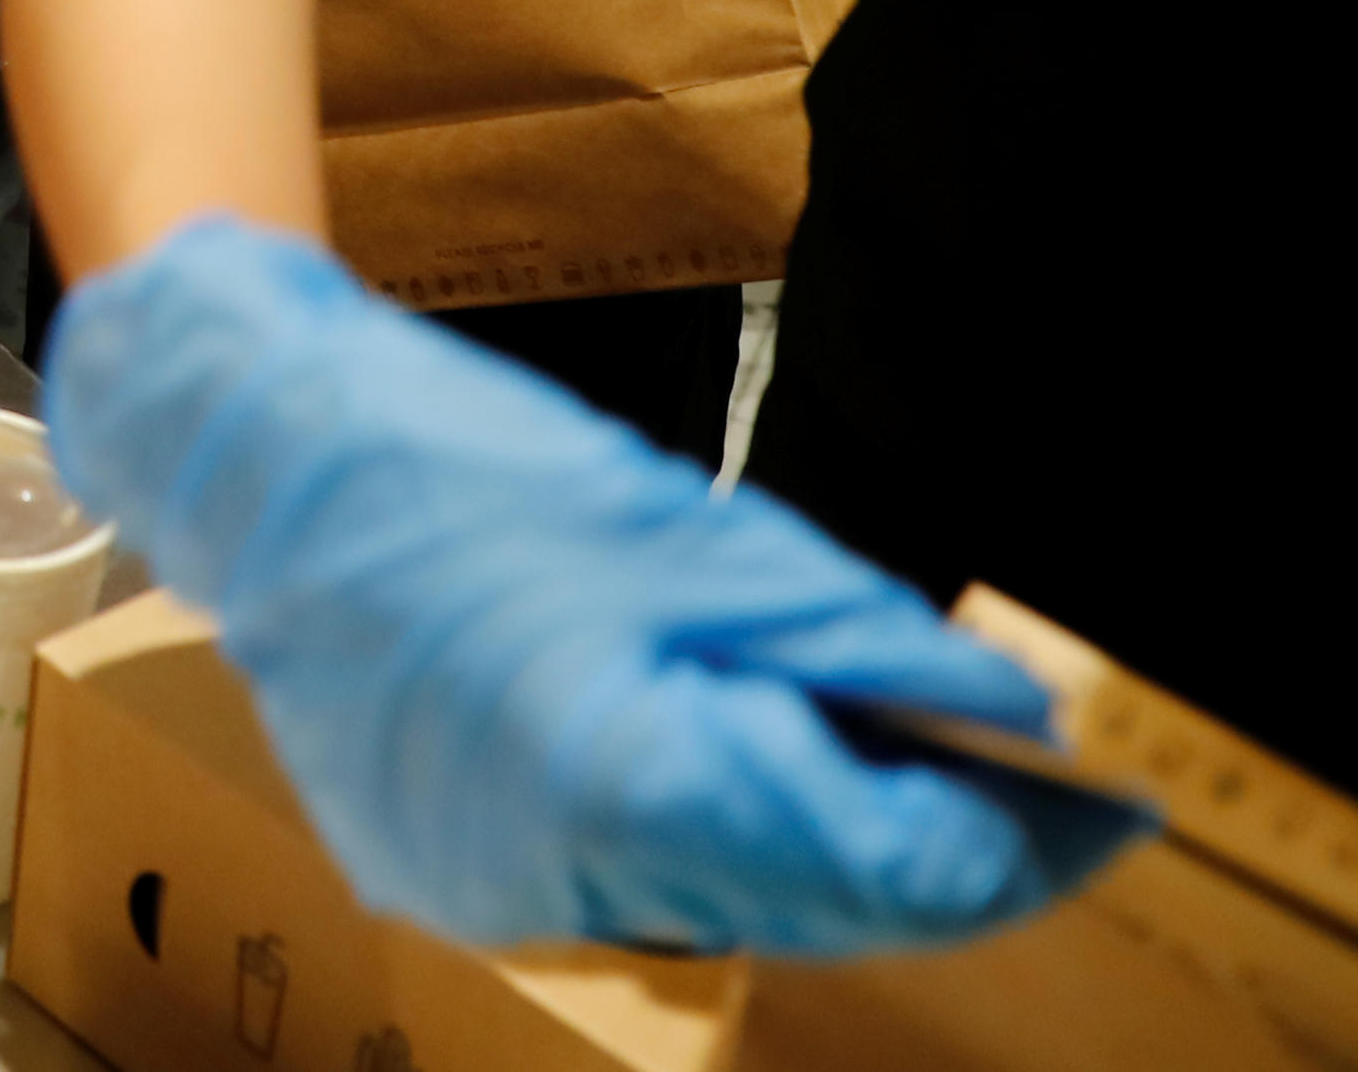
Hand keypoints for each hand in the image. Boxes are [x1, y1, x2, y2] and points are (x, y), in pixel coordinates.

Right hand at [47, 217, 1146, 956]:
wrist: (253, 454)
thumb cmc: (455, 464)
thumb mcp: (689, 531)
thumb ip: (851, 639)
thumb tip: (1003, 713)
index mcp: (629, 780)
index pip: (882, 863)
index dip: (1011, 841)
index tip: (1104, 803)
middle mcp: (564, 872)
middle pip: (818, 904)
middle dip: (933, 852)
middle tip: (1036, 791)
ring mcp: (498, 887)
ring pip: (732, 903)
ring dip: (826, 846)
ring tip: (895, 759)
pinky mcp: (454, 869)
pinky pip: (637, 881)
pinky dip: (714, 834)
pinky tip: (742, 754)